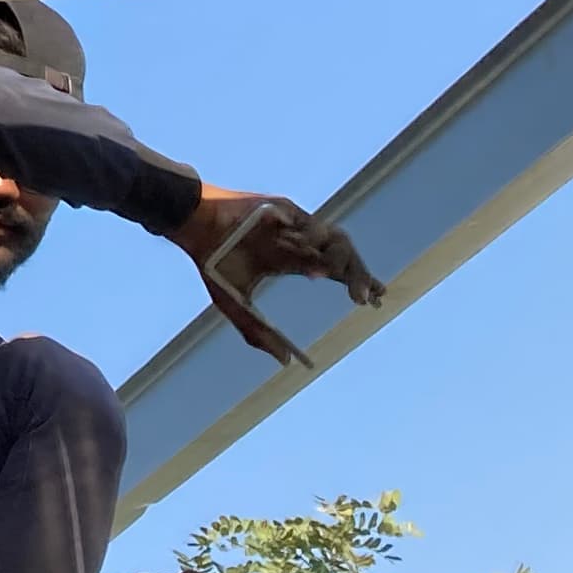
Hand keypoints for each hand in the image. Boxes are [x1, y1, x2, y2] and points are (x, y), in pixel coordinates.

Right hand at [171, 189, 382, 365]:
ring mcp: (296, 226)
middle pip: (346, 256)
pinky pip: (314, 226)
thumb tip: (286, 362)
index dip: (359, 281)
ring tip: (323, 277)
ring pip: (338, 240)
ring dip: (338, 260)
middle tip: (366, 298)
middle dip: (361, 276)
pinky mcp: (288, 210)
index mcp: (292, 261)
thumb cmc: (211, 261)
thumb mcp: (234, 304)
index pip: (335, 270)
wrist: (194, 225)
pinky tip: (301, 250)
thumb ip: (258, 332)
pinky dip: (313, 239)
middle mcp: (300, 244)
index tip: (378, 299)